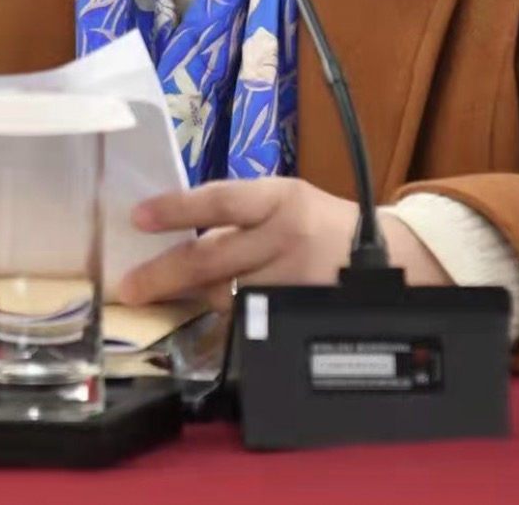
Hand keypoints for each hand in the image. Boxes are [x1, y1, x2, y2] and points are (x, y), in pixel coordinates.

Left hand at [116, 178, 451, 309]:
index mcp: (280, 198)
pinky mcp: (301, 314)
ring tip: (161, 296)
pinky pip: (250, 319)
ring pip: (227, 295)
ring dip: (191, 297)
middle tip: (128, 286)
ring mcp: (294, 281)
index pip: (220, 200)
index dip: (176, 209)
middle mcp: (286, 237)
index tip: (138, 217)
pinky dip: (225, 315)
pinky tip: (206, 312)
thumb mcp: (285, 201)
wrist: (390, 260)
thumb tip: (172, 225)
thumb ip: (238, 212)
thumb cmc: (322, 225)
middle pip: (214, 257)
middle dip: (164, 274)